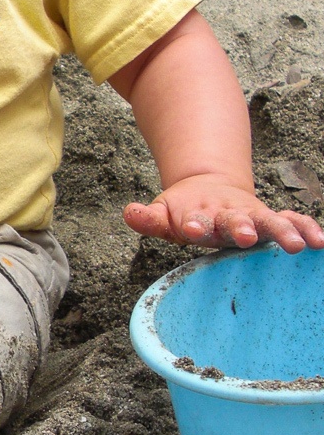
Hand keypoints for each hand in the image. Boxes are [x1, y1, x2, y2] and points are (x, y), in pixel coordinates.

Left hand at [123, 174, 323, 252]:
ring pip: (269, 221)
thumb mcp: (162, 213)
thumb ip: (147, 218)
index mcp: (199, 214)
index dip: (193, 223)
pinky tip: (319, 241)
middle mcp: (228, 214)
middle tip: (246, 236)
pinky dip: (306, 228)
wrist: (209, 189)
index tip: (191, 228)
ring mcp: (252, 215)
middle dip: (240, 227)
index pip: (195, 219)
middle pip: (235, 220)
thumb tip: (128, 212)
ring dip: (281, 231)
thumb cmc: (184, 210)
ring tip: (295, 245)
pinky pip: (293, 221)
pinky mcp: (270, 218)